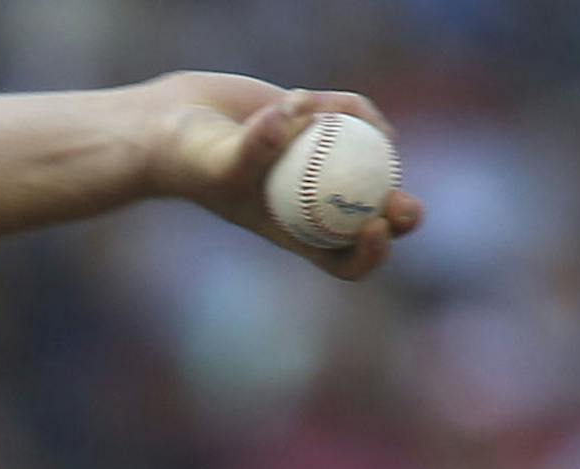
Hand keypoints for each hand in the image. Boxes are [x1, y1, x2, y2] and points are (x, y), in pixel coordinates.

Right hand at [140, 71, 424, 280]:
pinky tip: (304, 99)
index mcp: (296, 230)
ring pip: (377, 158)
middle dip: (400, 213)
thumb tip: (292, 118)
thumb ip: (254, 146)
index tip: (374, 227)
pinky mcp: (328, 125)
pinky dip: (346, 107)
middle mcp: (318, 201)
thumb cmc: (190, 157)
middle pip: (377, 215)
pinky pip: (360, 117)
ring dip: (370, 138)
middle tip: (403, 203)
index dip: (369, 253)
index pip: (343, 258)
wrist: (176, 121)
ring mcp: (328, 163)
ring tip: (327, 115)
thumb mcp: (218, 160)